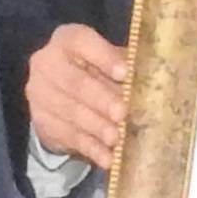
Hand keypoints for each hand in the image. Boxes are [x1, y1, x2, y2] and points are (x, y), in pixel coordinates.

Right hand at [26, 24, 130, 171]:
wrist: (62, 96)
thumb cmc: (97, 73)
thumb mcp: (110, 62)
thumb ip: (126, 66)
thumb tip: (156, 79)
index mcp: (67, 39)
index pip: (81, 42)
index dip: (104, 57)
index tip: (125, 73)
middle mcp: (46, 62)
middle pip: (74, 82)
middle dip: (100, 99)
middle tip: (122, 114)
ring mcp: (40, 93)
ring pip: (70, 111)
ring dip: (96, 127)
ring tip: (116, 138)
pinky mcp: (42, 121)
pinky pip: (68, 136)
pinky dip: (90, 148)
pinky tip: (107, 157)